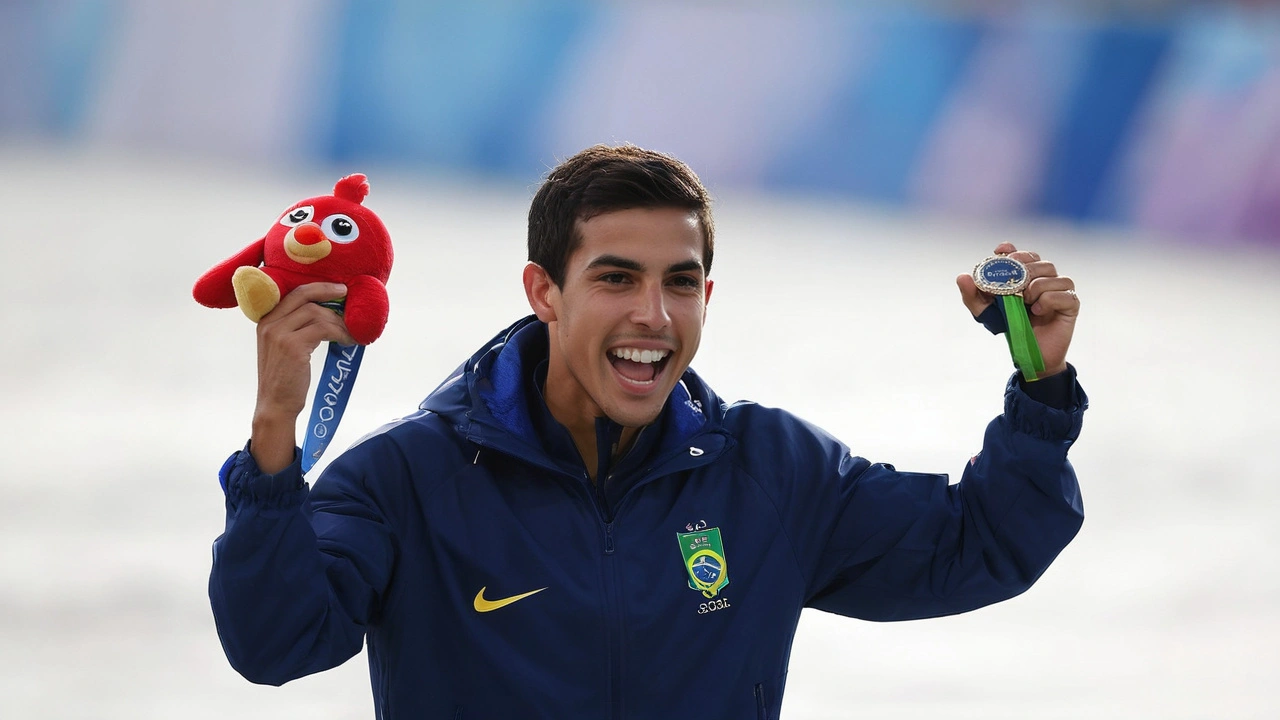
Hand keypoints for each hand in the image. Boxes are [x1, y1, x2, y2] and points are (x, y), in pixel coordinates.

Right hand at [250, 282, 354, 472]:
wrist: (275, 405)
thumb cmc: (285, 379)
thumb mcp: (282, 348)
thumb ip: (295, 328)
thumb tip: (326, 313)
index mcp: (265, 321)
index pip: (294, 293)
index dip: (318, 288)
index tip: (338, 288)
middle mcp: (269, 324)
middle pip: (305, 297)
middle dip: (330, 294)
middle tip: (349, 298)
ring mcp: (279, 334)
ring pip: (317, 314)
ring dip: (340, 322)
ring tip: (351, 332)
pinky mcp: (293, 347)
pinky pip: (324, 330)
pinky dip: (340, 333)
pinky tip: (348, 341)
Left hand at [955, 242, 1078, 377]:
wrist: (1029, 354)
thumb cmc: (1011, 328)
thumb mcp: (986, 312)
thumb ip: (973, 295)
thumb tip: (962, 277)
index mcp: (1027, 276)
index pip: (1022, 255)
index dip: (1012, 251)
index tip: (1000, 253)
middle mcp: (1045, 279)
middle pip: (1039, 261)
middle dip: (1024, 268)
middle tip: (1013, 283)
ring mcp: (1060, 290)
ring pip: (1052, 274)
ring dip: (1036, 285)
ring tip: (1025, 301)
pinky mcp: (1071, 304)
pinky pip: (1064, 292)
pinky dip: (1049, 299)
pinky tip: (1037, 310)